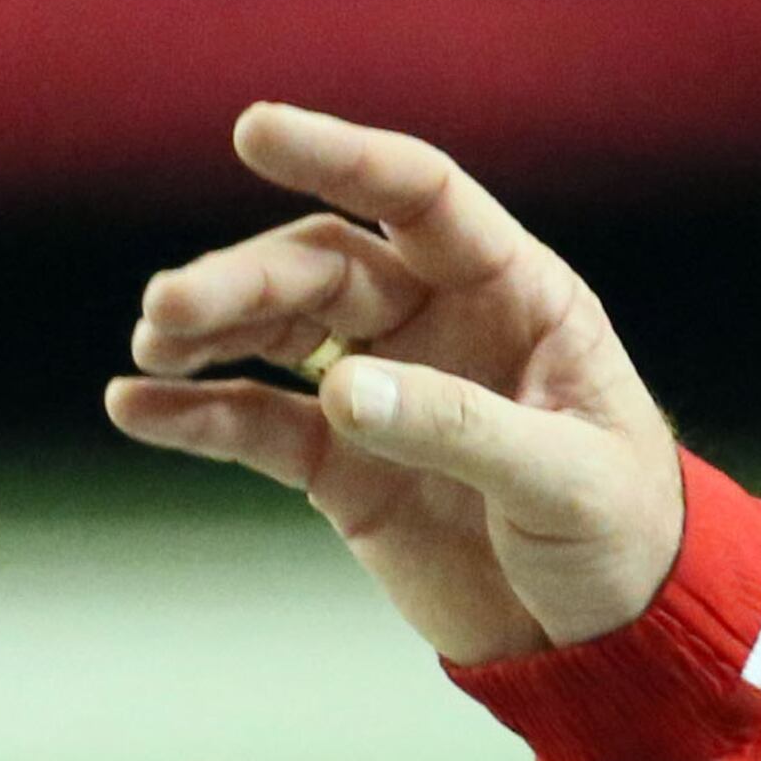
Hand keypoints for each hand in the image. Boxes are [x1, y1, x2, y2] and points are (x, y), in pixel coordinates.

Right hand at [107, 105, 686, 664]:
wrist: (611, 631)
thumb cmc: (623, 529)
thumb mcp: (566, 477)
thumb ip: (462, 428)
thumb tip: (343, 390)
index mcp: (519, 292)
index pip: (422, 198)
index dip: (344, 155)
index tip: (255, 129)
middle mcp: (443, 322)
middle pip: (328, 269)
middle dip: (246, 279)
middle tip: (167, 307)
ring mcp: (385, 391)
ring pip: (281, 331)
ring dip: (211, 329)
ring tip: (152, 345)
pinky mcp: (343, 465)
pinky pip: (256, 424)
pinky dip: (195, 413)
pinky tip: (137, 406)